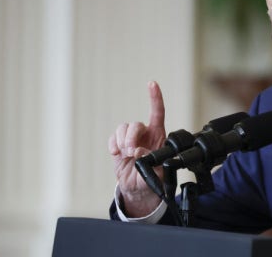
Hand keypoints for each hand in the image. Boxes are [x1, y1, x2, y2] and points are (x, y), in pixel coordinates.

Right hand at [109, 81, 166, 216]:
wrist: (137, 187)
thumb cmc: (151, 177)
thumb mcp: (157, 172)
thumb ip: (150, 162)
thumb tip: (139, 152)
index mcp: (158, 135)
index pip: (157, 112)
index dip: (155, 97)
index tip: (152, 84)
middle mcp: (144, 133)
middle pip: (135, 124)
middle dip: (132, 137)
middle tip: (132, 152)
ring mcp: (130, 138)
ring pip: (123, 128)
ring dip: (123, 141)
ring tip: (125, 154)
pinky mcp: (118, 144)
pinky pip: (113, 137)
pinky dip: (113, 145)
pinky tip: (117, 154)